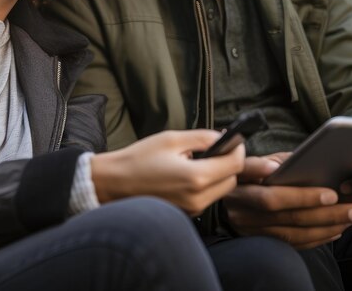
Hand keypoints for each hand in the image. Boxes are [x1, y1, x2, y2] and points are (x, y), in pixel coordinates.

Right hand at [91, 129, 244, 215]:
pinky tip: (187, 173)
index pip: (235, 163)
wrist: (114, 183)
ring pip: (220, 190)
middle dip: (228, 162)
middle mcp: (198, 198)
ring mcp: (192, 209)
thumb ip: (202, 137)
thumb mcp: (171, 139)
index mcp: (196, 177)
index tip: (232, 138)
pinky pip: (207, 198)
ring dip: (217, 174)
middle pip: (231, 180)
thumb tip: (222, 137)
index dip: (237, 148)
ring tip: (195, 160)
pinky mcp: (186, 214)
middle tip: (214, 147)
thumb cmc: (139, 159)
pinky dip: (205, 185)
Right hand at [223, 154, 351, 248]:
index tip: (312, 183)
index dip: (272, 175)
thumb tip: (313, 162)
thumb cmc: (255, 175)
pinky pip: (291, 243)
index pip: (252, 173)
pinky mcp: (258, 240)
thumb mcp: (263, 161)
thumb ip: (281, 162)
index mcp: (238, 176)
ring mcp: (246, 225)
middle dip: (318, 206)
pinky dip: (316, 237)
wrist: (232, 204)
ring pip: (288, 228)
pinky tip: (337, 230)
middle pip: (277, 206)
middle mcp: (238, 202)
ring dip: (324, 225)